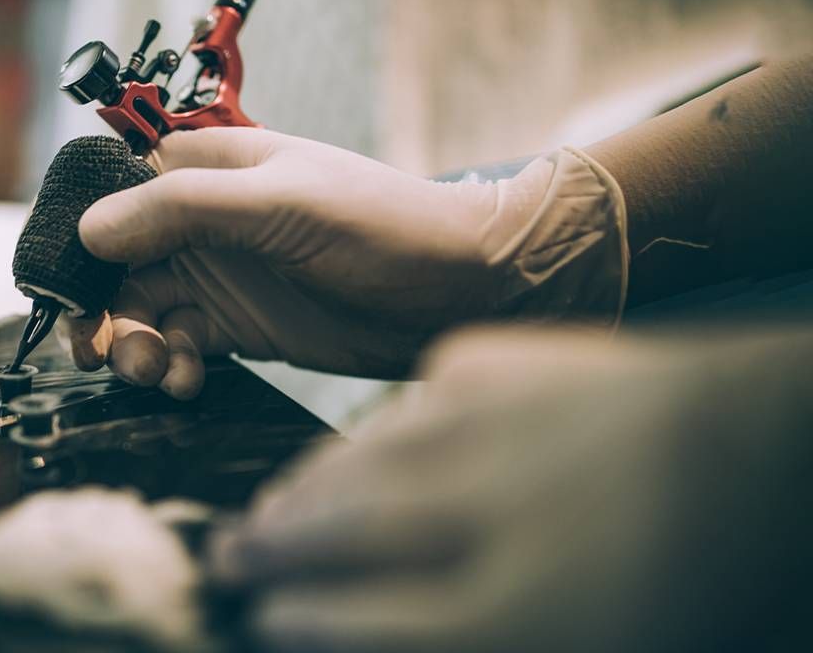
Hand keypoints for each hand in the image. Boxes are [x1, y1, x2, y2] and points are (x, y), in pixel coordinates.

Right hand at [62, 127, 626, 397]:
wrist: (461, 290)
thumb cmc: (383, 225)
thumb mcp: (279, 203)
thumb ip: (180, 210)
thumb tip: (92, 231)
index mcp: (208, 169)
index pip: (114, 193)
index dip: (82, 239)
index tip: (67, 288)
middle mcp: (205, 220)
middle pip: (116, 263)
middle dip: (101, 307)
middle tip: (101, 349)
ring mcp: (221, 274)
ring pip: (141, 310)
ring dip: (133, 344)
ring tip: (157, 369)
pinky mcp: (239, 325)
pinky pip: (176, 345)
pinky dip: (169, 366)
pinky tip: (186, 377)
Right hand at [209, 327, 812, 651]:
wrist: (775, 443)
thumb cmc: (707, 570)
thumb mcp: (589, 640)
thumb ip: (464, 634)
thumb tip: (374, 626)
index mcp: (525, 607)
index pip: (364, 623)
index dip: (302, 621)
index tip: (266, 620)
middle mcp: (493, 511)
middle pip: (345, 531)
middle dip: (272, 549)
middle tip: (228, 558)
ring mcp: (492, 425)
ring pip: (363, 458)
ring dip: (307, 486)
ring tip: (273, 509)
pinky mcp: (500, 362)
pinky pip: (410, 401)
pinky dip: (378, 432)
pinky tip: (365, 449)